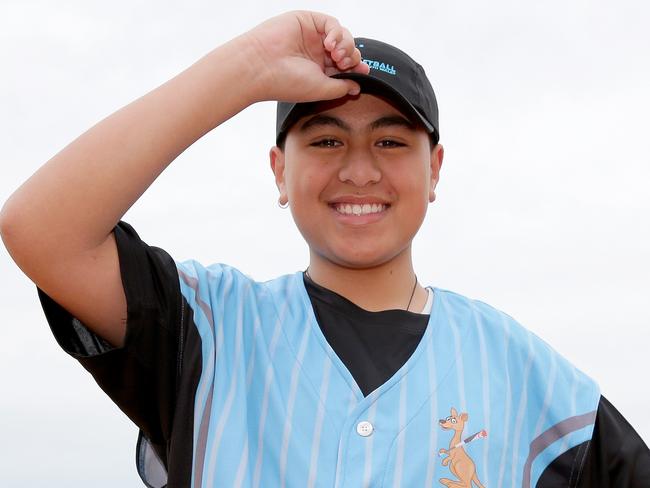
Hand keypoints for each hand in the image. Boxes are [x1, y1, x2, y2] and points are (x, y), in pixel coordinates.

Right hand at [242, 11, 369, 102]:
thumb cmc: (286, 82)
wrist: (260, 67)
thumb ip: (341, 87)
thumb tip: (358, 87)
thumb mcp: (321, 90)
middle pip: (347, 50)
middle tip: (343, 63)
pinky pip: (332, 23)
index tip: (363, 71)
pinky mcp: (307, 21)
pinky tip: (330, 44)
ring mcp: (312, 37)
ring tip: (337, 55)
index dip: (357, 68)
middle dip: (352, 57)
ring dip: (346, 45)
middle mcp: (315, 54)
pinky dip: (337, 33)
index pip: (345, 67)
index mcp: (318, 72)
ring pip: (342, 36)